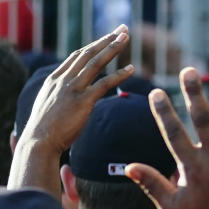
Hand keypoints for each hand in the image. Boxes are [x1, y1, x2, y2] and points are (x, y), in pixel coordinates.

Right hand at [22, 26, 133, 153]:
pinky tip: (131, 69)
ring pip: (96, 63)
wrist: (39, 141)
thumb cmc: (45, 129)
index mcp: (55, 79)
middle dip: (106, 39)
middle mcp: (63, 79)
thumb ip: (61, 97)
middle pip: (88, 53)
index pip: (76, 56)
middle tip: (122, 30)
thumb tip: (71, 99)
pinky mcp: (83, 101)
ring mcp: (73, 89)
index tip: (106, 38)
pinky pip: (104, 83)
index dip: (93, 46)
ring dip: (113, 49)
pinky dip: (118, 75)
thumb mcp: (50, 106)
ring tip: (126, 38)